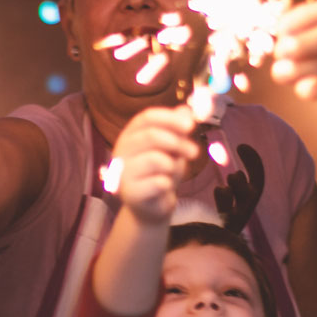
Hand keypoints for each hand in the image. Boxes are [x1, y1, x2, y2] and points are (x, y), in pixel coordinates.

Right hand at [108, 105, 197, 224]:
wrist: (152, 206)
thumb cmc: (161, 173)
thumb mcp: (172, 148)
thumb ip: (177, 129)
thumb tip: (187, 110)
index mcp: (130, 135)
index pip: (146, 118)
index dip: (170, 118)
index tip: (191, 125)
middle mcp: (121, 151)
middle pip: (151, 135)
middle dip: (178, 142)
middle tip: (194, 152)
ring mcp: (123, 172)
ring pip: (156, 159)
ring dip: (174, 166)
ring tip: (173, 173)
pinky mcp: (131, 192)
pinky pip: (159, 182)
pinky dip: (169, 183)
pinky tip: (165, 187)